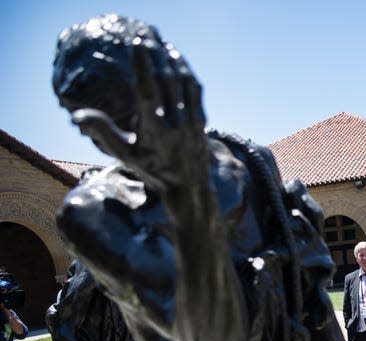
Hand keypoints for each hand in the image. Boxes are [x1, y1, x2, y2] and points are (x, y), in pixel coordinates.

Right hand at [71, 43, 206, 192]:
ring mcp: (191, 123)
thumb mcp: (124, 154)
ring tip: (165, 48)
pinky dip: (187, 76)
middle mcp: (174, 124)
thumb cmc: (152, 170)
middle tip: (148, 40)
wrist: (188, 188)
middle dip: (156, 58)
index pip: (147, 91)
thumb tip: (77, 115)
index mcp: (153, 130)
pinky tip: (181, 65)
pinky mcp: (202, 122)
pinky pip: (196, 92)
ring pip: (184, 84)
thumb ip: (102, 132)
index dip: (142, 66)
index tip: (137, 46)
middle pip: (167, 82)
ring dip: (174, 63)